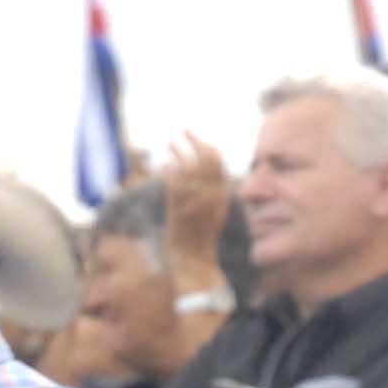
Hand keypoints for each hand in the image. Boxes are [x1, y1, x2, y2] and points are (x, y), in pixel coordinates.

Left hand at [162, 134, 231, 277]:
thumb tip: (207, 169)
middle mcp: (210, 194)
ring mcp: (194, 200)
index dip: (206, 145)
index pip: (217, 160)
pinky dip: (170, 169)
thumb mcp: (215, 211)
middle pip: (203, 157)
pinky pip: (173, 179)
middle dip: (194, 140)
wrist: (193, 257)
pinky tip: (165, 164)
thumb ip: (214, 190)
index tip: (198, 139)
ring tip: (171, 144)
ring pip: (187, 165)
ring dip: (178, 151)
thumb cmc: (202, 235)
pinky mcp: (178, 206)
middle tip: (184, 130)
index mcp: (221, 193)